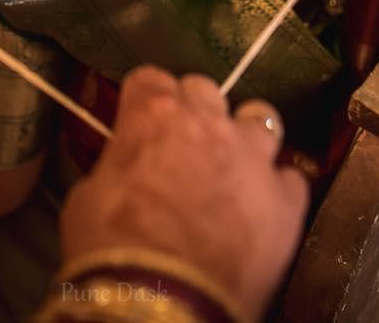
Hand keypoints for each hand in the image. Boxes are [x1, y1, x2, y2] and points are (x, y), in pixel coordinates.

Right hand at [58, 68, 308, 321]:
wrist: (159, 301)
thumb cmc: (111, 248)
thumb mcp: (87, 195)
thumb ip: (115, 165)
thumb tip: (123, 169)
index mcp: (153, 114)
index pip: (151, 78)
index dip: (146, 99)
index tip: (142, 118)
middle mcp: (207, 122)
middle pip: (205, 89)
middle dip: (194, 111)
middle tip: (184, 144)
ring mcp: (252, 157)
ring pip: (261, 118)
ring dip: (246, 136)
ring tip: (236, 163)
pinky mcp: (286, 201)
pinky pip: (291, 179)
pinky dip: (278, 190)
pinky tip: (265, 209)